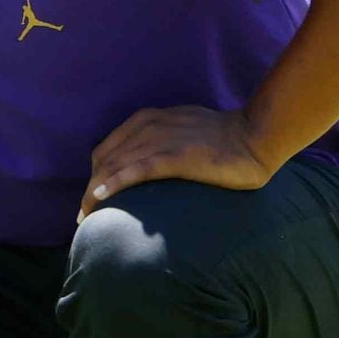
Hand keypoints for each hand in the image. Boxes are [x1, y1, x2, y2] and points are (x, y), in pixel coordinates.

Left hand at [76, 105, 276, 221]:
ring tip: (86, 218)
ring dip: (94, 193)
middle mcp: (148, 127)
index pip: (107, 150)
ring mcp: (161, 140)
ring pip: (115, 167)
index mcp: (147, 120)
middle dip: (88, 190)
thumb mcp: (182, 132)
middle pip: (104, 161)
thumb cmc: (223, 139)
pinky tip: (100, 199)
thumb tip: (146, 168)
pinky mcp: (176, 157)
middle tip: (83, 218)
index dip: (94, 176)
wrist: (255, 136)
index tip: (90, 201)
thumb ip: (160, 144)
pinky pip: (137, 170)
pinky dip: (114, 184)